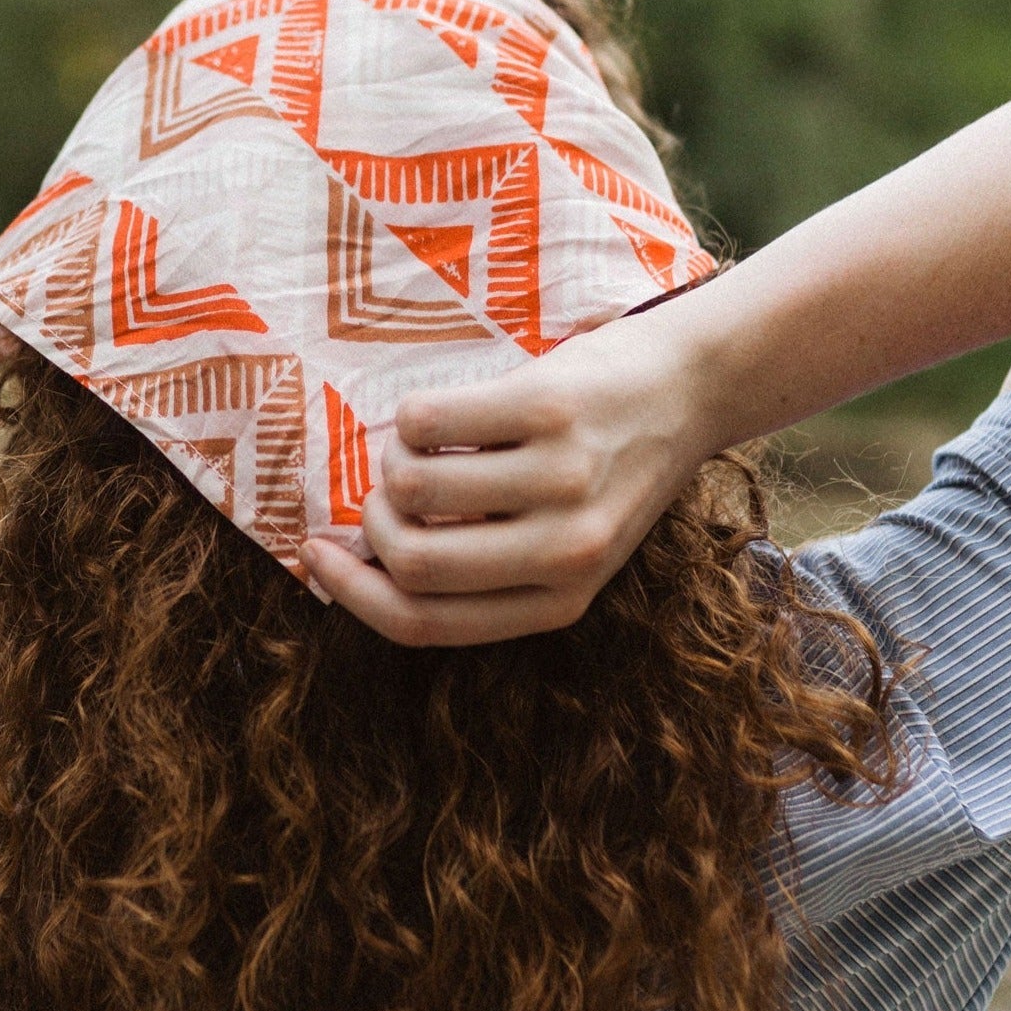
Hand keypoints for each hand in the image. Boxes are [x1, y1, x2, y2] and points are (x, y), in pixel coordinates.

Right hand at [300, 298, 724, 644]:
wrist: (692, 386)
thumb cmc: (609, 466)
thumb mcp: (566, 543)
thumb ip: (486, 567)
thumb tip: (368, 564)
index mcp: (561, 600)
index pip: (424, 624)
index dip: (352, 595)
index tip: (318, 557)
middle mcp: (565, 550)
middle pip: (410, 562)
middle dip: (371, 524)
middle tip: (383, 493)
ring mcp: (560, 477)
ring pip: (411, 488)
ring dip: (393, 462)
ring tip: (424, 445)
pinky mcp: (549, 407)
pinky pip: (426, 421)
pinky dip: (412, 416)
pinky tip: (445, 413)